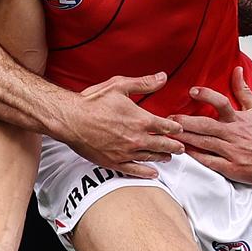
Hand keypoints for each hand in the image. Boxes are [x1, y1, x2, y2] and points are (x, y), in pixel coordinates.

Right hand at [54, 73, 184, 178]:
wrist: (70, 119)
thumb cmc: (92, 102)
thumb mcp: (119, 86)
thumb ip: (144, 83)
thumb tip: (163, 77)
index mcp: (140, 119)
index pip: (165, 126)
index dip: (175, 128)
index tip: (179, 129)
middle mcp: (136, 139)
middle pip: (162, 144)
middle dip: (173, 146)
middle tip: (181, 148)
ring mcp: (125, 152)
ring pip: (150, 157)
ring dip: (162, 157)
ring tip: (169, 157)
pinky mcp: (113, 162)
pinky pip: (134, 170)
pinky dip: (146, 172)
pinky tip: (153, 173)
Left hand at [168, 67, 251, 192]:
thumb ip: (244, 90)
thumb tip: (237, 69)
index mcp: (239, 119)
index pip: (222, 104)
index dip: (207, 96)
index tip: (192, 91)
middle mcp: (234, 134)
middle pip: (207, 126)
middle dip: (186, 122)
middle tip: (169, 117)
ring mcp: (232, 152)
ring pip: (204, 143)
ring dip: (186, 137)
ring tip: (169, 132)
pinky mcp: (230, 168)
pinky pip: (209, 161)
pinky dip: (195, 156)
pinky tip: (182, 150)